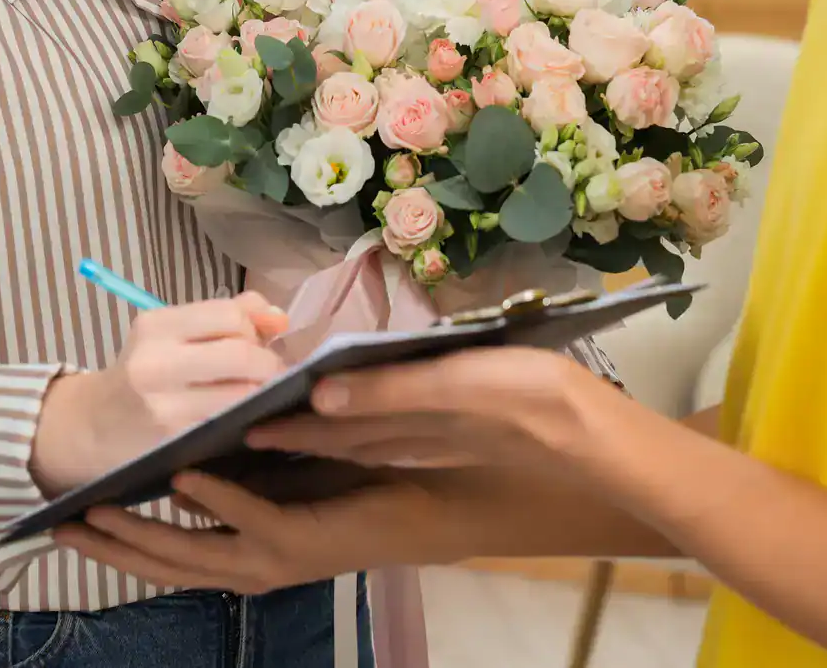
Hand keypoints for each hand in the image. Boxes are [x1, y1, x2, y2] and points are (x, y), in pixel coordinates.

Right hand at [31, 292, 289, 494]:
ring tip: (257, 397)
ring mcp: (165, 407)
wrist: (89, 429)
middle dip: (268, 364)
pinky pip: (230, 425)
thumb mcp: (169, 336)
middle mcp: (155, 362)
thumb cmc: (140, 376)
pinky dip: (246, 420)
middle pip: (242, 353)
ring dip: (263, 395)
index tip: (260, 341)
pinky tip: (241, 420)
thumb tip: (278, 317)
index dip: (256, 328)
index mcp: (156, 326)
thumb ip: (224, 317)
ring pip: (243, 393)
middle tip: (270, 375)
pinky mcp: (175, 443)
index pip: (230, 315)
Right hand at [57, 468, 451, 592]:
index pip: (168, 559)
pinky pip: (247, 520)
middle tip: (61, 525)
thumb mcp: (278, 479)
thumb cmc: (353, 484)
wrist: (425, 503)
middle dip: (112, 547)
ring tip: (101, 509)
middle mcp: (252, 568)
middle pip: (166, 565)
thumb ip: (233, 482)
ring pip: (195, 553)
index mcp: (244, 557)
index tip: (70, 522)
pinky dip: (212, 500)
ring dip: (146, 531)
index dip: (118, 544)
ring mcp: (275, 558)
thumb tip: (178, 475)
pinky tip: (179, 479)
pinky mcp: (302, 539)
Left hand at [247, 344, 620, 474]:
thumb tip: (318, 396)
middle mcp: (409, 442)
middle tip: (242, 427)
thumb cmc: (527, 397)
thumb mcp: (455, 384)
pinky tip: (355, 416)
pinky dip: (360, 426)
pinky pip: (389, 436)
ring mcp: (433, 442)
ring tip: (283, 418)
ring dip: (323, 431)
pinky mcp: (456, 435)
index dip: (282, 427)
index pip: (326, 430)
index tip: (234, 423)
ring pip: (361, 439)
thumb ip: (388, 391)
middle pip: (337, 439)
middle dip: (291, 435)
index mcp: (403, 429)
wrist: (592, 432)